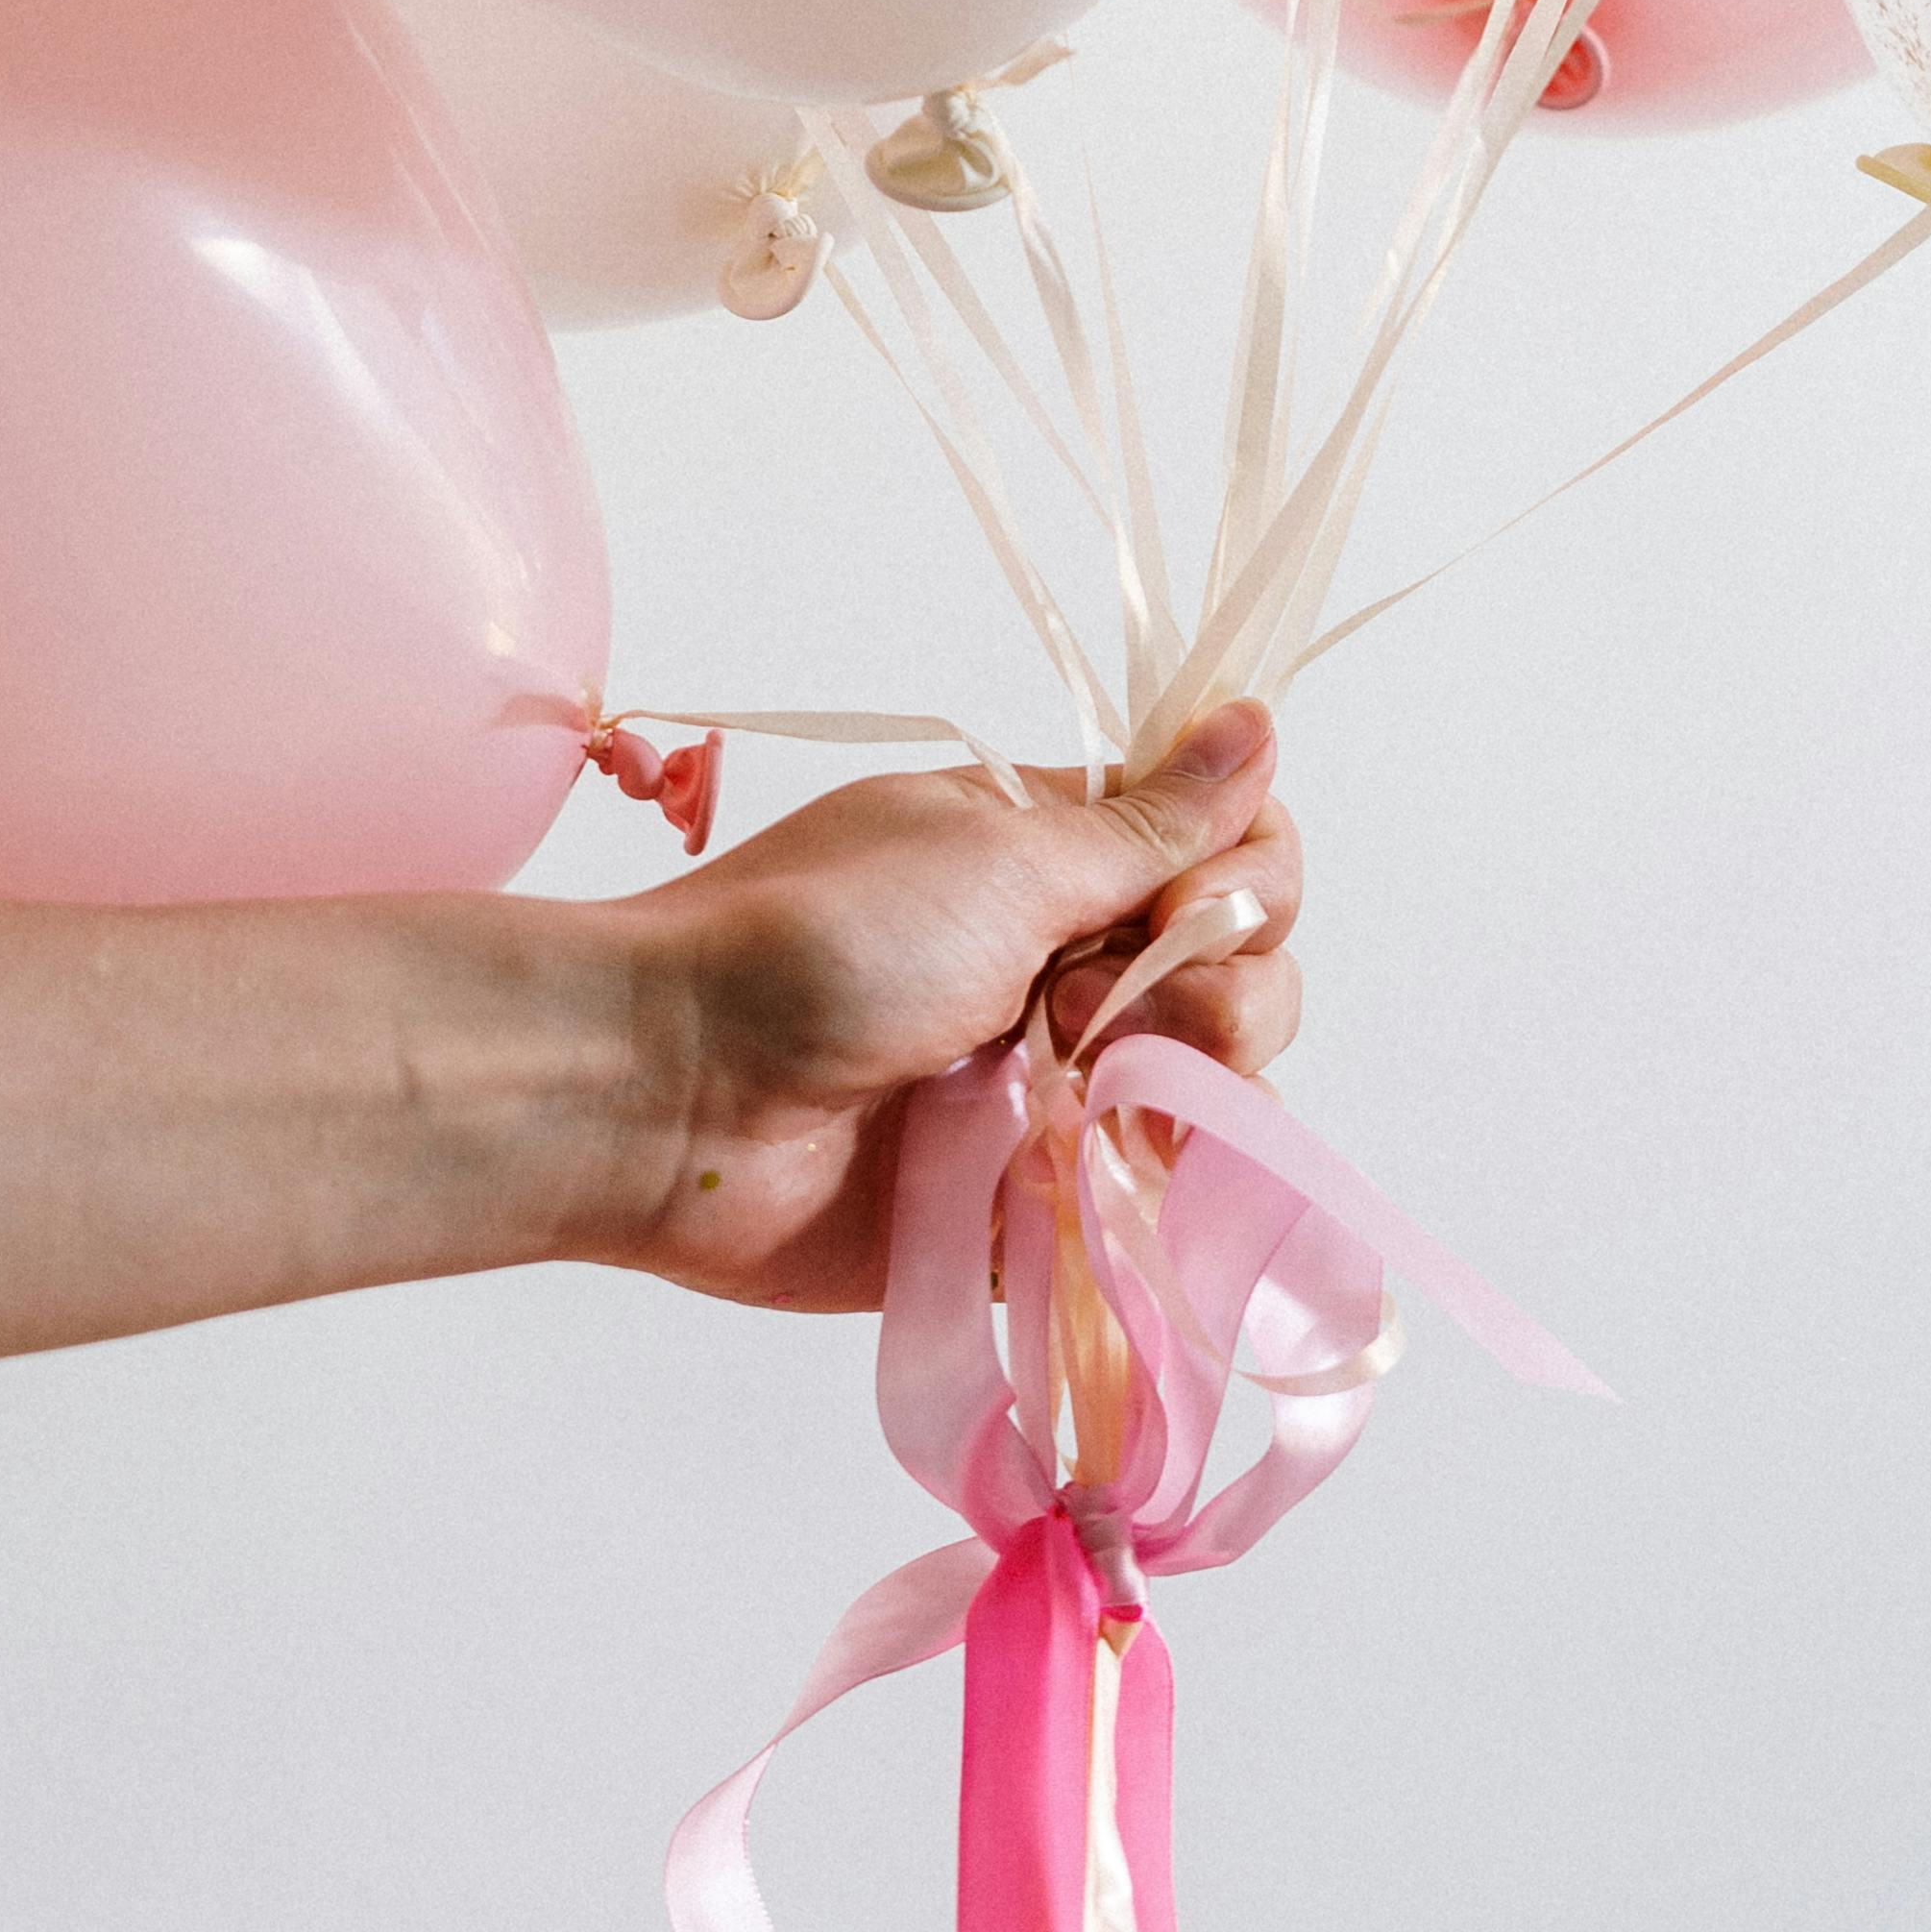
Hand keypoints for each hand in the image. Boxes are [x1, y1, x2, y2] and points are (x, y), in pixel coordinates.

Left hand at [591, 707, 1301, 1311]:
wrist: (675, 1098)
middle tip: (1092, 1004)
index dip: (1246, 875)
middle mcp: (1067, 968)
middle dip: (1221, 990)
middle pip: (1242, 977)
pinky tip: (1087, 1175)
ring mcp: (1053, 1093)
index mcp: (1054, 858)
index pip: (1230, 852)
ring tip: (1069, 1088)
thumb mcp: (999, 859)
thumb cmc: (819, 946)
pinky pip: (1144, 1213)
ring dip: (1176, 1089)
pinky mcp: (1027, 1208)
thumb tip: (1255, 719)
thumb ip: (1147, 827)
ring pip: (1211, 1098)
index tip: (1194, 897)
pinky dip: (1142, 1195)